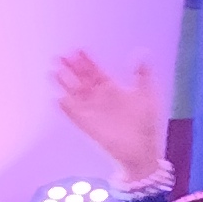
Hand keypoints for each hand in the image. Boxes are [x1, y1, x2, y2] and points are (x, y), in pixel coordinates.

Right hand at [53, 50, 167, 187]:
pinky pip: (74, 115)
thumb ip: (142, 75)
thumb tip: (141, 54)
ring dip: (65, 84)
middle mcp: (99, 99)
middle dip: (71, 69)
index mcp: (112, 89)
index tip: (77, 51)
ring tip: (55, 72)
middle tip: (60, 57)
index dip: (86, 62)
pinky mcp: (88, 126)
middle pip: (81, 81)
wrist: (141, 150)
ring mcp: (92, 112)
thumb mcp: (147, 94)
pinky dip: (67, 108)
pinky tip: (59, 99)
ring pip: (75, 95)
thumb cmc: (145, 124)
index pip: (95, 72)